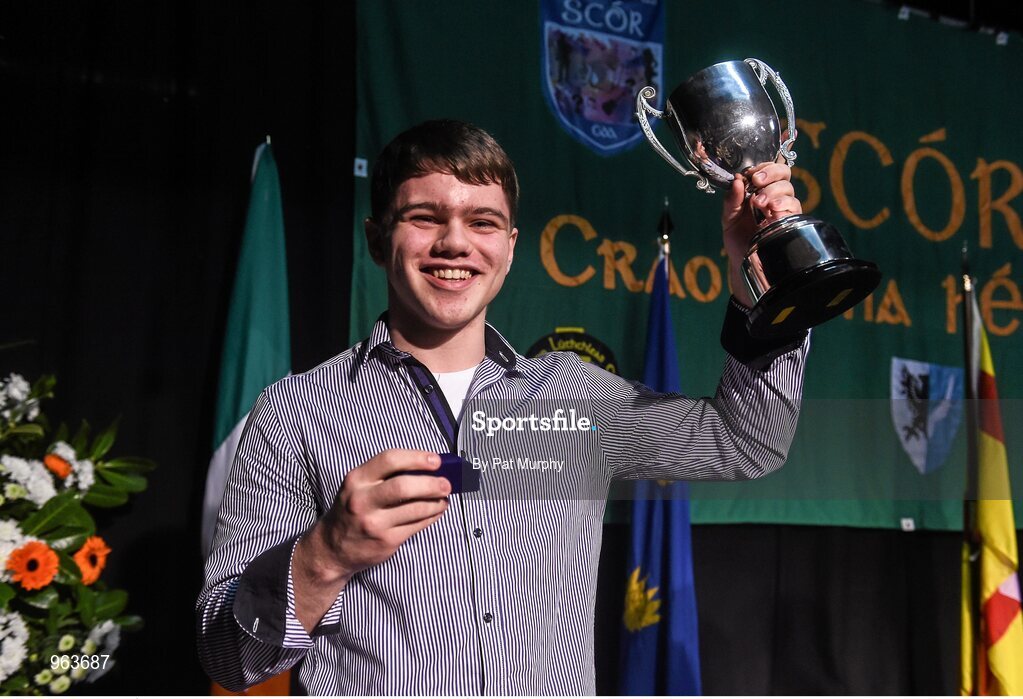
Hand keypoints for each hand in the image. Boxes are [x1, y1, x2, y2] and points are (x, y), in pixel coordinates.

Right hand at [319, 449, 449, 577]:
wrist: (333, 548)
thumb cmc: (352, 510)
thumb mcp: (359, 486)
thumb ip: (386, 474)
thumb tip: (428, 467)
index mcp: (356, 479)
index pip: (389, 460)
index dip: (416, 458)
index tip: (436, 460)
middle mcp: (362, 500)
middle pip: (404, 486)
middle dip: (432, 483)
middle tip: (446, 483)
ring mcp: (375, 523)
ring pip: (416, 508)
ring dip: (437, 502)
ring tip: (444, 498)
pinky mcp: (386, 541)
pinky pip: (417, 525)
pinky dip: (432, 516)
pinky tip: (436, 511)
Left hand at [721, 161, 801, 305]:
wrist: (743, 261)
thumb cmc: (737, 238)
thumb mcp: (728, 218)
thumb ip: (731, 200)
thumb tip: (737, 180)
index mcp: (758, 191)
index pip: (769, 169)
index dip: (763, 166)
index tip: (750, 173)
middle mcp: (773, 196)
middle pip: (783, 173)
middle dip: (771, 173)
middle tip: (756, 181)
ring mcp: (782, 208)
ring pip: (788, 189)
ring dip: (773, 191)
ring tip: (759, 202)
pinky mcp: (789, 222)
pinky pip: (794, 207)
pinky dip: (783, 204)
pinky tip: (772, 210)